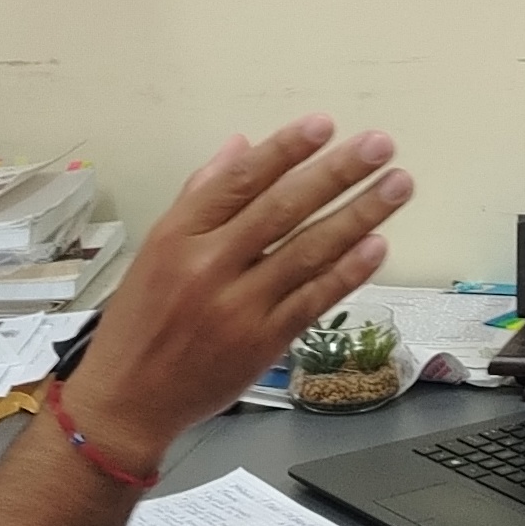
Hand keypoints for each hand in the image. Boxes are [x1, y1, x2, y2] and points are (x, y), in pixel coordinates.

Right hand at [69, 119, 405, 468]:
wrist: (127, 401)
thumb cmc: (140, 321)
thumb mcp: (156, 249)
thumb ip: (200, 196)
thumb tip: (241, 146)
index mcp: (178, 236)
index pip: (239, 181)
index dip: (284, 150)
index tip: (323, 124)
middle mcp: (209, 266)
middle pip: (282, 209)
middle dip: (337, 173)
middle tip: (380, 145)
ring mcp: (239, 307)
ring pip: (308, 251)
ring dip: (359, 215)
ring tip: (397, 185)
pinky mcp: (263, 343)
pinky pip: (313, 300)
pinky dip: (347, 272)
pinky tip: (377, 245)